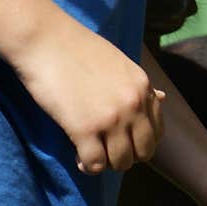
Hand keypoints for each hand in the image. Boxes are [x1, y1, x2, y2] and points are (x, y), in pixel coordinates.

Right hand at [12, 20, 164, 173]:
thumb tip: (162, 98)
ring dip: (107, 163)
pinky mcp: (83, 129)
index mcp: (143, 89)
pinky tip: (79, 158)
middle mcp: (134, 106)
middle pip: (144, 152)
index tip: (125, 141)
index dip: (141, 142)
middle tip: (109, 151)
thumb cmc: (78, 48)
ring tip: (93, 155)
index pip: (157, 132)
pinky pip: (95, 164)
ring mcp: (111, 119)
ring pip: (121, 162)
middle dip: (128, 156)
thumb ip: (141, 86)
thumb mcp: (122, 63)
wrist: (45, 39)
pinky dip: (88, 166)